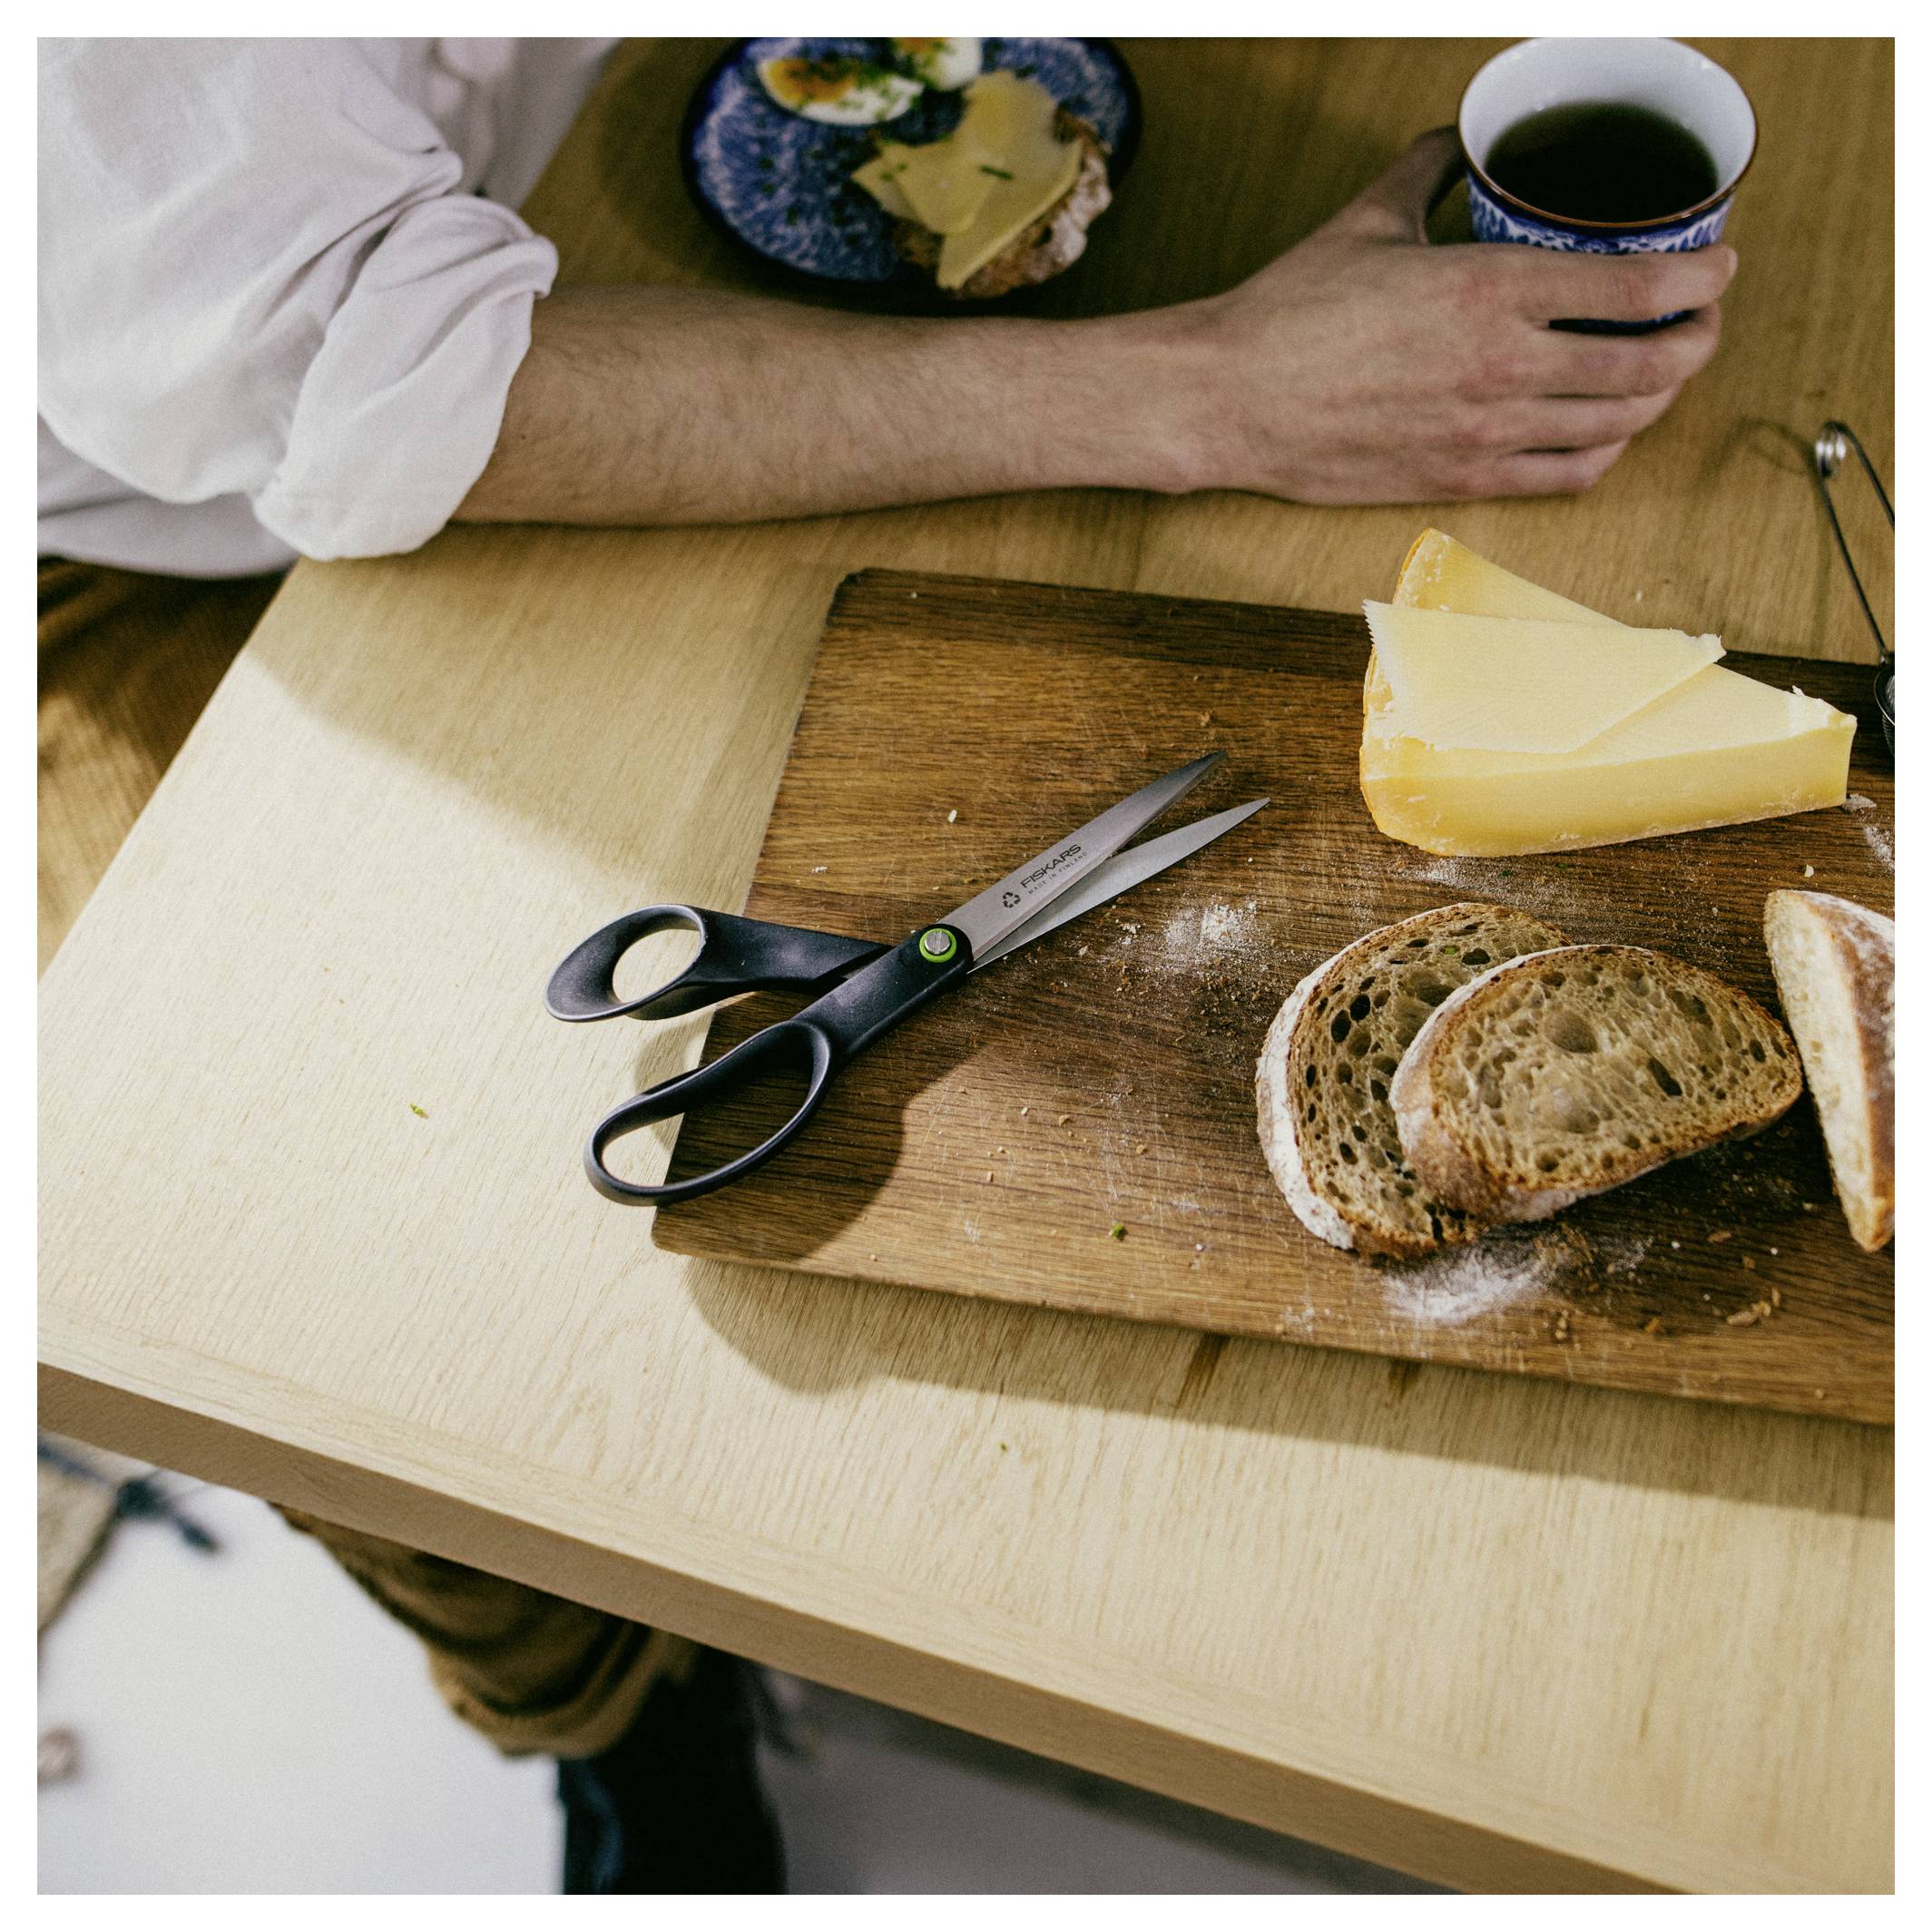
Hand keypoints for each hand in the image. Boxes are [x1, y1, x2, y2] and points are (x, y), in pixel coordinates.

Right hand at [1174, 128, 1735, 503]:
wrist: (1230, 400)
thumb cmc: (1288, 315)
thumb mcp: (1369, 218)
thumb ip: (1433, 171)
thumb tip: (1464, 143)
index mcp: (1489, 290)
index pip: (1638, 287)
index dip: (1702, 277)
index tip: (1720, 264)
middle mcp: (1502, 368)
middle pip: (1651, 363)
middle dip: (1698, 339)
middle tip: (1703, 320)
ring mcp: (1486, 433)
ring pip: (1620, 424)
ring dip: (1660, 397)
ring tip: (1664, 372)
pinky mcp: (1462, 480)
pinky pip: (1569, 476)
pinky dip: (1606, 451)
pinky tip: (1606, 429)